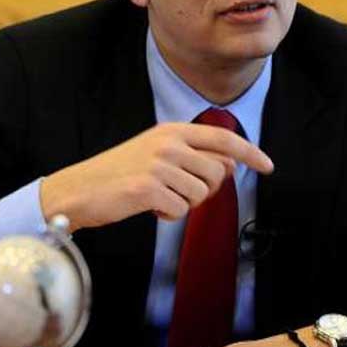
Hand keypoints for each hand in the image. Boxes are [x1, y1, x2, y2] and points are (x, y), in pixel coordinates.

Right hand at [40, 123, 273, 231]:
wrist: (78, 189)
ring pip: (201, 194)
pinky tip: (148, 207)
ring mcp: (159, 164)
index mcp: (172, 131)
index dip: (251, 152)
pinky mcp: (149, 188)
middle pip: (217, 173)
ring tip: (157, 197)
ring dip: (183, 204)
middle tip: (177, 192)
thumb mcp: (156, 154)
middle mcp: (168, 143)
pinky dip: (168, 215)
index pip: (224, 139)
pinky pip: (181, 210)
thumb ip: (191, 155)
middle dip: (205, 190)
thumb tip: (228, 166)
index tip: (268, 165)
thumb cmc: (119, 174)